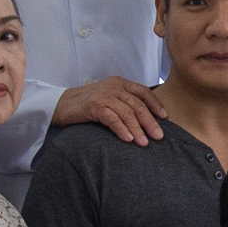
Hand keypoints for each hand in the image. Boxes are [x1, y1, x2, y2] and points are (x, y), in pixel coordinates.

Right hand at [53, 77, 167, 144]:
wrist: (62, 104)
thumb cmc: (89, 104)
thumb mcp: (110, 98)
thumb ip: (125, 102)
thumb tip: (148, 119)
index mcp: (120, 83)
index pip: (143, 92)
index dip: (156, 105)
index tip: (165, 118)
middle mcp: (114, 87)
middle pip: (137, 105)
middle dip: (150, 122)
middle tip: (159, 136)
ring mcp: (103, 95)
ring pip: (126, 113)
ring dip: (137, 129)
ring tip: (144, 143)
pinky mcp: (93, 106)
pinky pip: (112, 119)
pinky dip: (122, 129)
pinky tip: (128, 139)